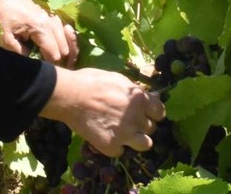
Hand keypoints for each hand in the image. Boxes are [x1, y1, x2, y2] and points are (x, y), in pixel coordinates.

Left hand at [0, 0, 77, 67]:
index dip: (52, 62)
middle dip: (60, 55)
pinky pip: (58, 25)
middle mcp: (48, 21)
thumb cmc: (0, 17)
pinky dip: (59, 34)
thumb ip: (19, 51)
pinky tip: (54, 40)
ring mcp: (48, 15)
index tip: (48, 69)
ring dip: (61, 45)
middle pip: (63, 43)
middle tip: (52, 64)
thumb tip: (30, 57)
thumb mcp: (5, 38)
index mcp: (40, 28)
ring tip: (54, 55)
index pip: (54, 50)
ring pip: (63, 33)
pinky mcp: (45, 12)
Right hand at [40, 67, 165, 156]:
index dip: (152, 112)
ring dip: (136, 140)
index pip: (160, 112)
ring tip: (124, 134)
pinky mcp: (111, 146)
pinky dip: (114, 146)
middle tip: (128, 121)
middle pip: (151, 128)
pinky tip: (105, 137)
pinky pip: (120, 151)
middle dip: (141, 124)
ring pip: (145, 144)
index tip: (145, 113)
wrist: (70, 96)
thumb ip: (136, 90)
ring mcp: (125, 134)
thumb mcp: (118, 79)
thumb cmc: (91, 82)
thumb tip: (154, 96)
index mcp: (140, 100)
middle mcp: (136, 119)